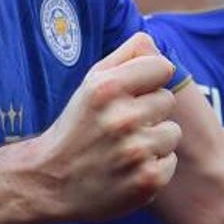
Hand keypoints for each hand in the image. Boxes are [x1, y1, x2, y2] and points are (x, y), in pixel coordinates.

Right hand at [26, 32, 180, 222]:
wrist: (50, 183)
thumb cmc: (77, 126)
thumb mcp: (90, 83)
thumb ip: (124, 56)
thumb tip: (151, 40)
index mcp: (107, 88)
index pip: (162, 67)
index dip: (149, 79)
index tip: (134, 92)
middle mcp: (122, 119)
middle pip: (167, 100)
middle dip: (149, 111)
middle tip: (123, 125)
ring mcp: (135, 152)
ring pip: (172, 132)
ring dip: (154, 140)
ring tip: (126, 148)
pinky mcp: (147, 180)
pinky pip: (171, 161)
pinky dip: (154, 166)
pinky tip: (129, 169)